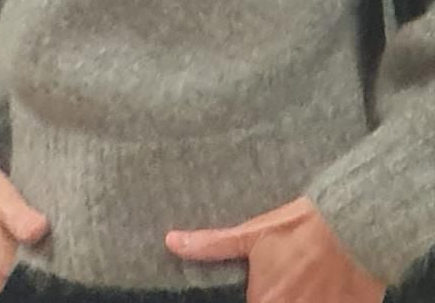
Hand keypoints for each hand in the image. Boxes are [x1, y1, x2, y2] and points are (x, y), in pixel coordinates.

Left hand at [166, 195, 385, 302]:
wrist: (353, 229)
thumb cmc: (298, 229)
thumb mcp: (252, 234)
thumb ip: (211, 246)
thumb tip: (171, 242)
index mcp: (265, 302)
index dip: (252, 297)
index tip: (256, 289)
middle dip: (273, 296)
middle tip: (277, 281)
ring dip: (295, 297)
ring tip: (296, 281)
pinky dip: (320, 300)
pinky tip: (317, 289)